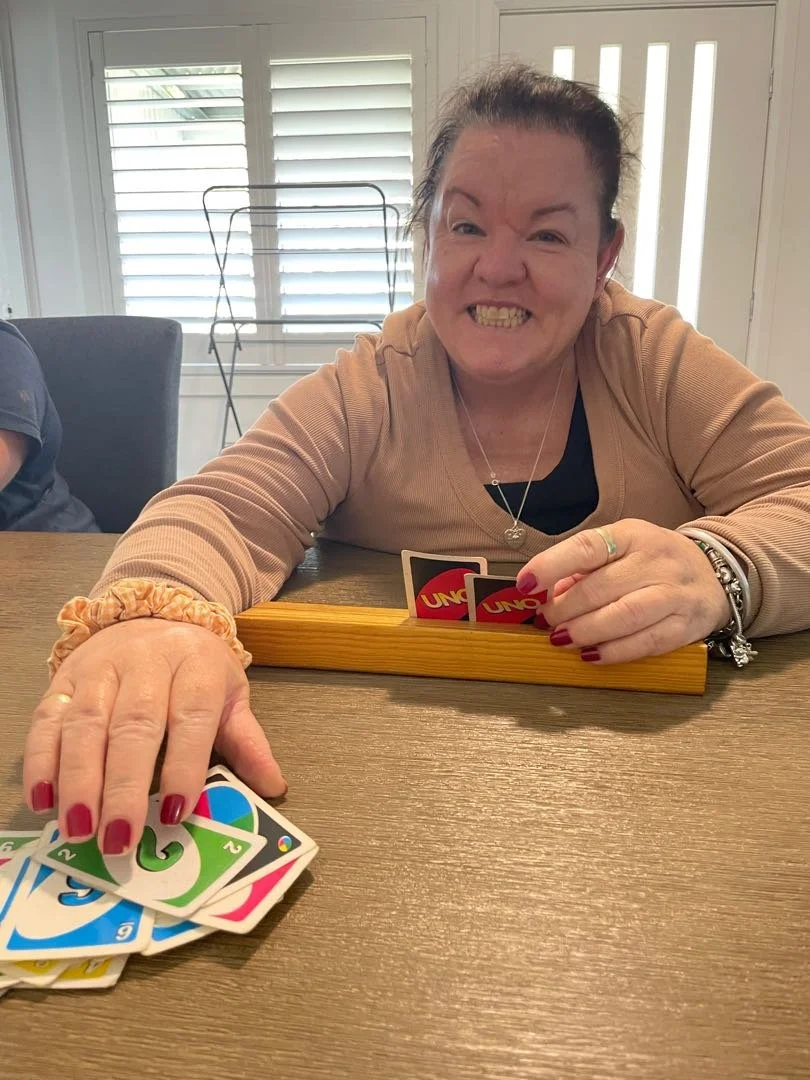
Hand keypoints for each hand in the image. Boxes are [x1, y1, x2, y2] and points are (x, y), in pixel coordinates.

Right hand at [23, 619, 286, 853]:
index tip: (174, 813)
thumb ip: (247, 742)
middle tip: (118, 838)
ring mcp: (100, 668)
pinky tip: (44, 799)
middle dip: (124, 785)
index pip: (190, 717)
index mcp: (196, 665)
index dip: (183, 766)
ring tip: (79, 828)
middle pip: (133, 725)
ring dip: (79, 780)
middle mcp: (146, 662)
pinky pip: (48, 719)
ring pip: (86, 724)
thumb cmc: (194, 669)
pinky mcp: (64, 678)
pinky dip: (42, 761)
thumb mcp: (230, 695)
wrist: (153, 615)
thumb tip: (274, 787)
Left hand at [517, 519, 729, 662]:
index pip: (587, 547)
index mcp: (631, 535)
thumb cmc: (652, 563)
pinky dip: (615, 652)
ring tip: (563, 640)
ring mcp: (674, 593)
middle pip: (602, 586)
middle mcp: (655, 561)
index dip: (552, 565)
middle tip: (546, 621)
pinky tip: (592, 655)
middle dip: (565, 608)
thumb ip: (582, 570)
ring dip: (587, 631)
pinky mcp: (686, 625)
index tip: (526, 584)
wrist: (716, 573)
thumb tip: (545, 596)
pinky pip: (647, 642)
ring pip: (625, 615)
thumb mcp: (620, 550)